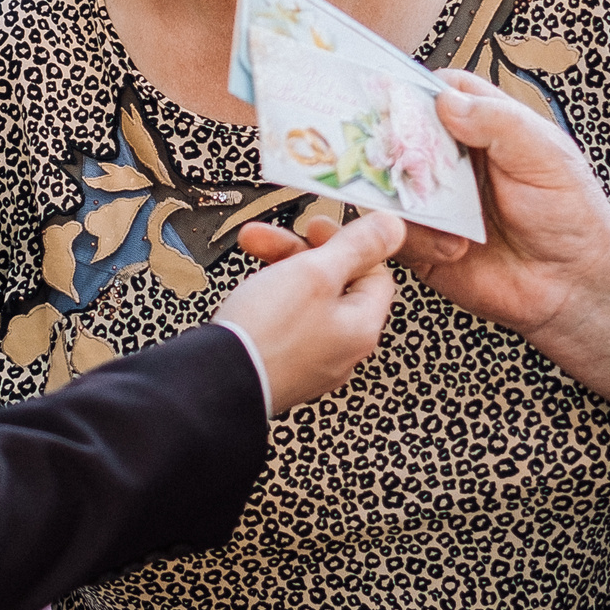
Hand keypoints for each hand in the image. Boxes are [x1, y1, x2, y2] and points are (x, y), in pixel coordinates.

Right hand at [212, 211, 405, 411]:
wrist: (216, 382)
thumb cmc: (266, 332)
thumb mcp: (316, 273)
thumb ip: (358, 246)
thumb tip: (393, 228)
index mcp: (360, 327)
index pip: (374, 274)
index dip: (348, 244)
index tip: (318, 227)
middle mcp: (341, 350)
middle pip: (335, 285)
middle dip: (300, 252)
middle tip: (271, 237)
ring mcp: (310, 362)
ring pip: (305, 301)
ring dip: (279, 269)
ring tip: (250, 253)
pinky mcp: (281, 369)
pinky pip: (285, 324)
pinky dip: (268, 300)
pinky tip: (248, 293)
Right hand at [405, 70, 609, 338]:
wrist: (573, 287)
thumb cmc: (571, 215)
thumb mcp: (546, 156)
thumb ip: (499, 122)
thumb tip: (446, 101)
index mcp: (486, 126)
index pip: (442, 91)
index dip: (417, 90)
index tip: (400, 99)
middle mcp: (454, 160)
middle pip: (403, 133)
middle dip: (395, 142)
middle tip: (402, 156)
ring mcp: (437, 200)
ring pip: (390, 181)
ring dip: (406, 195)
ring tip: (439, 211)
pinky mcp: (424, 242)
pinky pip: (397, 230)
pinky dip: (418, 237)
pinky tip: (456, 247)